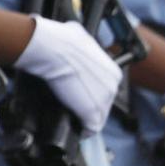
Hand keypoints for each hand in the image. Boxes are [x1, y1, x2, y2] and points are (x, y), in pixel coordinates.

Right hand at [14, 15, 122, 132]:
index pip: (106, 90)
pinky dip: (83, 131)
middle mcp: (113, 86)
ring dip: (86, 119)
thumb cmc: (61, 39)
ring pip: (98, 117)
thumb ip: (84, 44)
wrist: (51, 48)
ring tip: (74, 120)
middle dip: (88, 107)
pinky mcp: (91, 112)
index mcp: (113, 72)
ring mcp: (103, 100)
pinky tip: (76, 130)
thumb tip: (75, 40)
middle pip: (103, 105)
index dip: (91, 94)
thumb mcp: (80, 35)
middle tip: (73, 107)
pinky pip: (91, 128)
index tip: (79, 95)